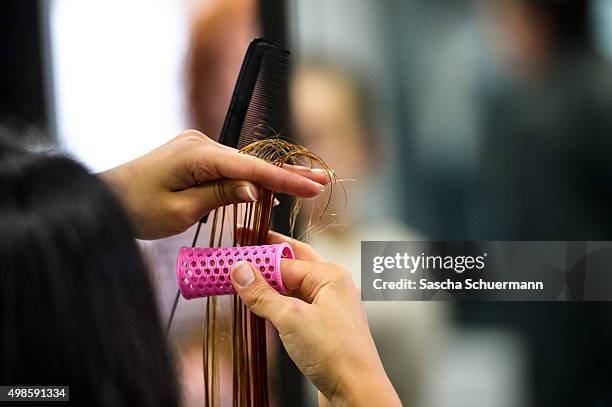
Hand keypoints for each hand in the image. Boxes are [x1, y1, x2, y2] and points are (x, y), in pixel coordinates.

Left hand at [100, 130, 328, 238]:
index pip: (251, 168)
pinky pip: (229, 168)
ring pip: (243, 165)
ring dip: (271, 178)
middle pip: (252, 162)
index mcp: (197, 154)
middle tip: (322, 180)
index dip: (284, 179)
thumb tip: (255, 188)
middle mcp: (200, 143)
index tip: (314, 187)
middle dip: (287, 174)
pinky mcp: (195, 155)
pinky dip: (249, 179)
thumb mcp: (179, 210)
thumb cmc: (135, 209)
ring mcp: (197, 147)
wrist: (103, 198)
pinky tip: (270, 187)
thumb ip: (220, 195)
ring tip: (306, 185)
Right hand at [230, 231, 400, 406]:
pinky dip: (279, 301)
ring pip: (295, 285)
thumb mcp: (291, 319)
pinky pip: (298, 305)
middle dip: (268, 258)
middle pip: (294, 264)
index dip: (258, 256)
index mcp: (330, 276)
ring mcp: (330, 307)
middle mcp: (333, 287)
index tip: (234, 252)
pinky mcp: (324, 326)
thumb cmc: (336, 354)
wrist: (356, 392)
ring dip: (272, 282)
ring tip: (246, 277)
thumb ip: (263, 294)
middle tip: (242, 249)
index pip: (286, 259)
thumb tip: (241, 271)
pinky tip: (264, 305)